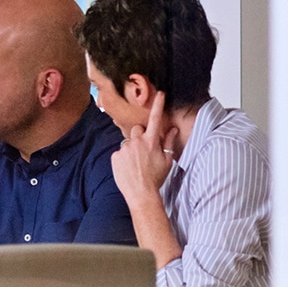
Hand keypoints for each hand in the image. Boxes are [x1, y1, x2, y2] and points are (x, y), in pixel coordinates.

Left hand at [111, 91, 178, 205]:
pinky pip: (120, 152)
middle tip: (144, 150)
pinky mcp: (115, 156)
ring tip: (136, 163)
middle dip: (140, 136)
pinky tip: (128, 167)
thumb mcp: (167, 159)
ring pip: (128, 142)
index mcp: (152, 141)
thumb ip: (168, 141)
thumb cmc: (156, 177)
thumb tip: (172, 128)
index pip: (155, 119)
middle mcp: (137, 142)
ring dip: (131, 148)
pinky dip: (123, 157)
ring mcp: (124, 148)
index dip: (158, 105)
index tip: (159, 93)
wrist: (140, 193)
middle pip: (137, 129)